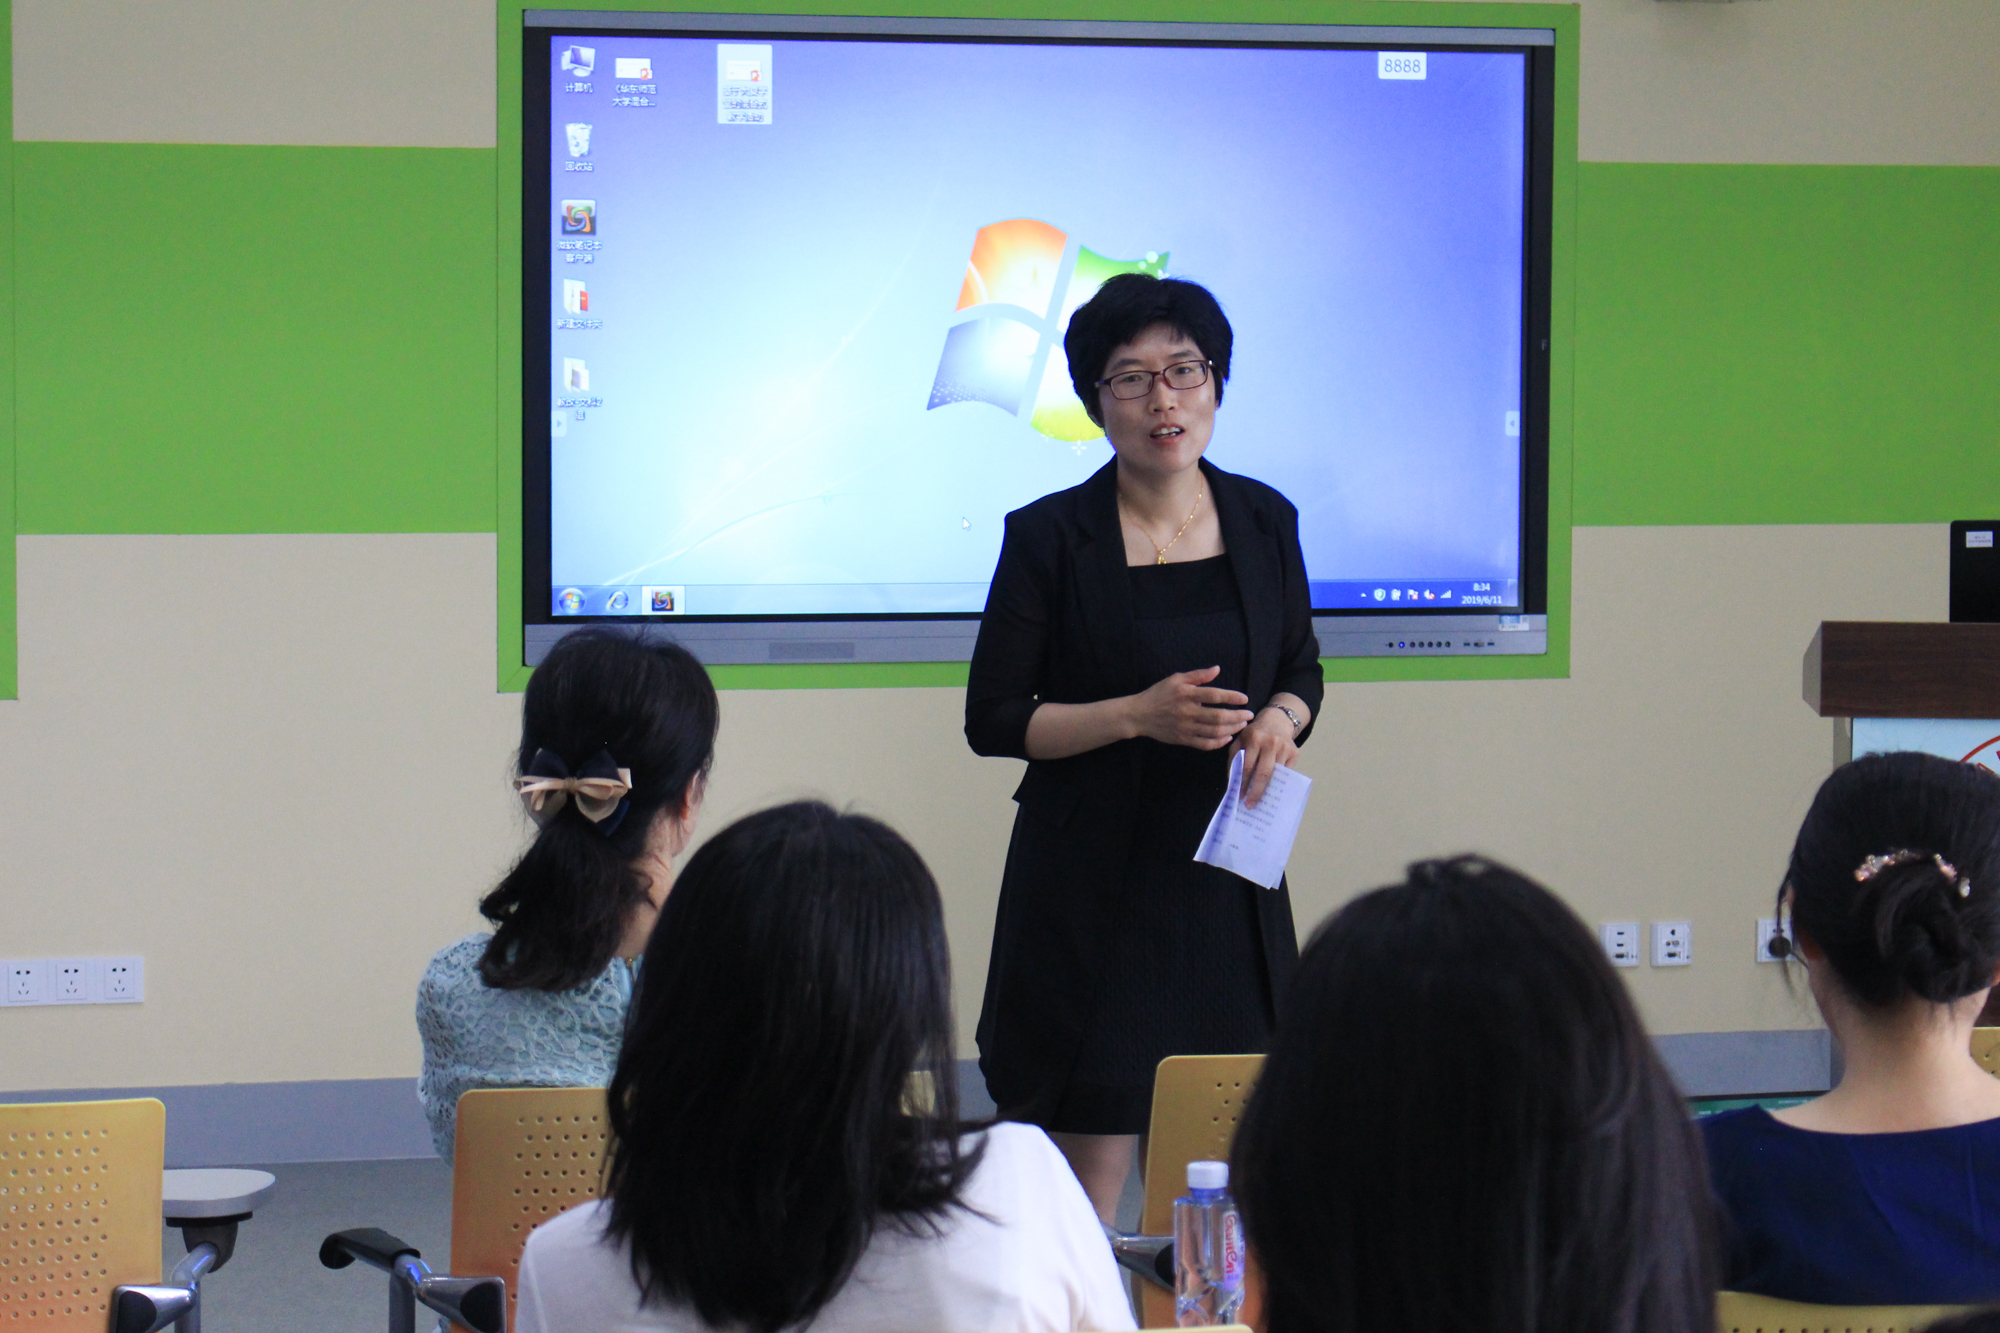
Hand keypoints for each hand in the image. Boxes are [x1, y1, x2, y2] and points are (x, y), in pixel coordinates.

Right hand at [1128, 666, 1253, 750]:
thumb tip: (1217, 669)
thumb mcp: (1176, 679)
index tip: (1244, 699)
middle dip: (1237, 716)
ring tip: (1241, 725)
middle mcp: (1187, 712)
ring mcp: (1185, 728)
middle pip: (1217, 716)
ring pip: (1214, 732)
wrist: (1139, 714)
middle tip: (1249, 715)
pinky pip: (1204, 744)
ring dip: (1231, 729)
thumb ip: (1198, 675)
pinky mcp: (1183, 740)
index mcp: (1186, 694)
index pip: (1213, 695)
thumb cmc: (1159, 694)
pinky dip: (1218, 743)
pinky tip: (1227, 738)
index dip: (1231, 697)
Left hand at [1227, 707, 1299, 807]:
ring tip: (1260, 802)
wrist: (1276, 721)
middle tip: (1250, 805)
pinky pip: (1287, 773)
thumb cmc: (1254, 734)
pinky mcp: (1295, 752)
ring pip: (1276, 775)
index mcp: (1254, 739)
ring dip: (1268, 790)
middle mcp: (1271, 743)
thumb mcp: (1240, 740)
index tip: (1239, 797)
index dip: (1243, 783)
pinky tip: (1272, 791)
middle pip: (1264, 773)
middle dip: (1256, 792)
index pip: (1247, 766)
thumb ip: (1234, 758)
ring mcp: (1285, 748)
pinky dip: (1279, 783)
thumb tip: (1233, 782)